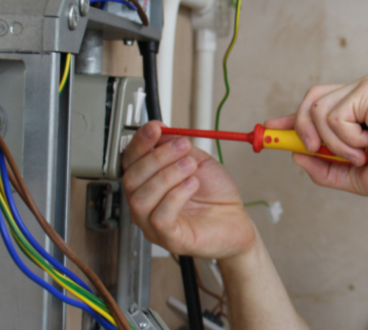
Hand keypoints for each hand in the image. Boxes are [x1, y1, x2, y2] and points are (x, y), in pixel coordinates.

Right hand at [121, 121, 256, 258]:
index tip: (155, 128)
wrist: (237, 221)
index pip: (130, 162)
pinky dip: (175, 197)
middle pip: (131, 179)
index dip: (140, 143)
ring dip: (167, 176)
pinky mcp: (170, 239)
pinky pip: (160, 218)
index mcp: (149, 184)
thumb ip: (178, 148)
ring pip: (141, 199)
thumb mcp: (198, 162)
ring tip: (190, 166)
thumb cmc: (217, 196)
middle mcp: (146, 204)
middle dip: (157, 157)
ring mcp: (154, 224)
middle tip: (182, 147)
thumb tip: (161, 131)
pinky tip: (192, 185)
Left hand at [266, 75, 367, 197]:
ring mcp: (364, 89)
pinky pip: (333, 115)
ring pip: (317, 110)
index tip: (271, 130)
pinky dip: (346, 137)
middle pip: (310, 100)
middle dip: (301, 128)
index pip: (316, 106)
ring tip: (361, 152)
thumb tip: (297, 156)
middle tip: (316, 151)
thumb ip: (326, 169)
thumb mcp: (356, 177)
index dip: (291, 118)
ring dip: (333, 142)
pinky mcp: (367, 90)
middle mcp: (360, 94)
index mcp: (358, 111)